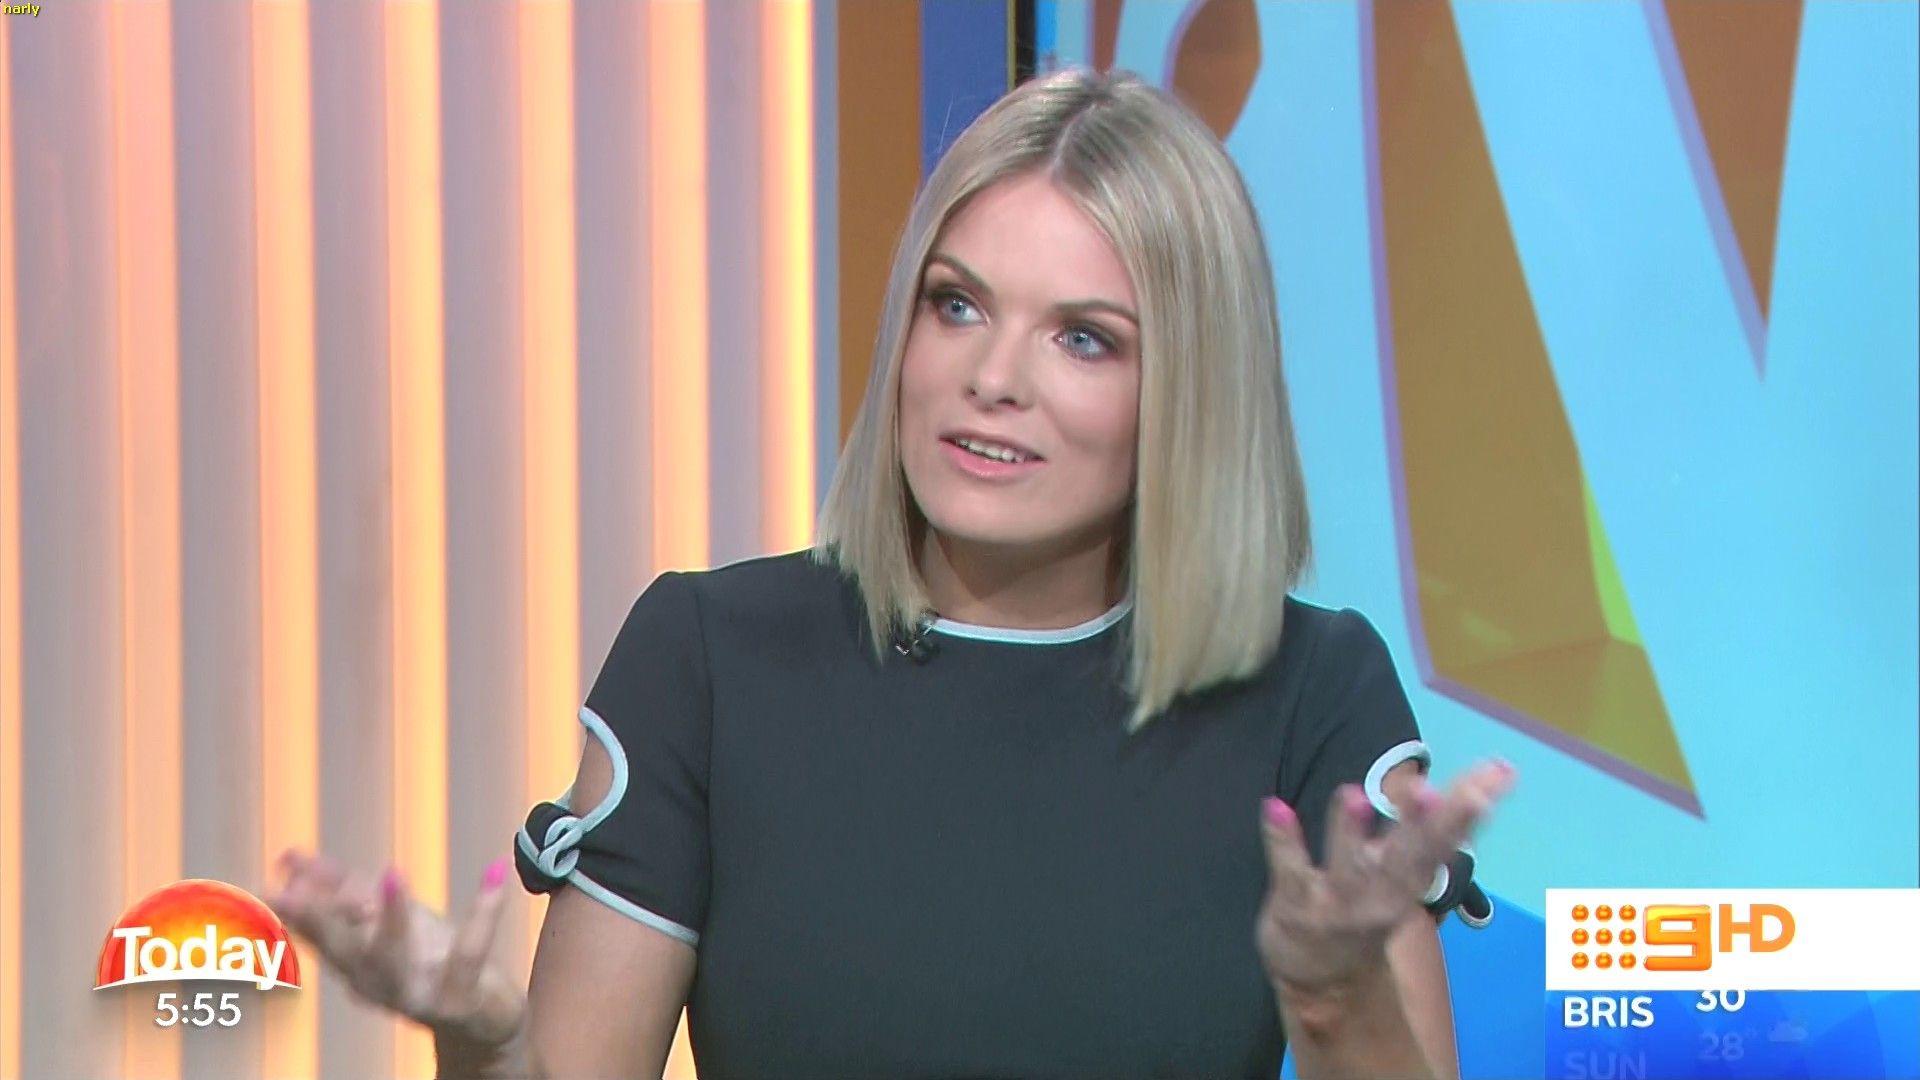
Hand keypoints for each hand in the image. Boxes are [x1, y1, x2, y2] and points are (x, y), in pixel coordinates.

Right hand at [265, 850, 525, 1049]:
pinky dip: (483, 911)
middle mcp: (377, 982)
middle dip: (320, 918)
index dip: (300, 900)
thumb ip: (345, 892)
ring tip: (391, 873)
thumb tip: (293, 860)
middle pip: (344, 949)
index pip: (321, 929)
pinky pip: (469, 952)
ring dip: (393, 916)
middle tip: (295, 888)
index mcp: (356, 963)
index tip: (283, 866)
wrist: (481, 1018)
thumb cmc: (429, 961)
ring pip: (396, 958)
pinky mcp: (459, 996)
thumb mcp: (388, 921)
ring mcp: (417, 993)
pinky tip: (495, 871)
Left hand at [1255, 759, 1514, 996]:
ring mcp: (1336, 902)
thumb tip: (1498, 770)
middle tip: (1432, 790)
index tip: (1494, 776)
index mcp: (1411, 879)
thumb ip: (1438, 821)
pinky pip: (1289, 869)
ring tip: (1353, 794)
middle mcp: (1381, 894)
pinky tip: (1276, 807)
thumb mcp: (1410, 869)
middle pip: (1407, 856)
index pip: (1445, 841)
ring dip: (1350, 832)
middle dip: (1422, 824)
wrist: (1326, 983)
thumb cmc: (1372, 904)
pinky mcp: (1294, 904)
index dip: (1466, 812)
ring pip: (1346, 867)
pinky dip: (1282, 839)